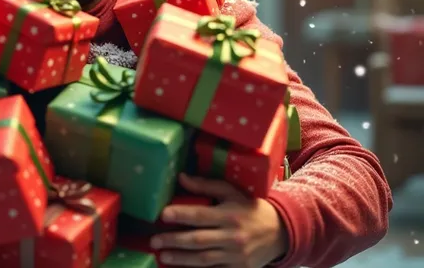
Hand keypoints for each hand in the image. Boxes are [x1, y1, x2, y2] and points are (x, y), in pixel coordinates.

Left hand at [150, 173, 287, 266]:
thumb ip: (206, 185)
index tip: (163, 215)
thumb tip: (181, 178)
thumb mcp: (232, 192)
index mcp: (230, 214)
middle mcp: (232, 236)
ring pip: (204, 259)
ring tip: (163, 256)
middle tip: (155, 240)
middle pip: (198, 240)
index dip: (181, 215)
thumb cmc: (251, 208)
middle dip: (175, 240)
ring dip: (181, 258)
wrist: (281, 232)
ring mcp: (236, 256)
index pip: (201, 215)